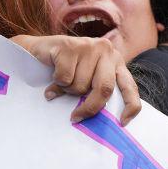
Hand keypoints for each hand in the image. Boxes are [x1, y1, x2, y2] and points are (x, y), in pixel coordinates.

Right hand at [12, 34, 141, 124]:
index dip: (131, 106)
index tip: (123, 122)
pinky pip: (65, 78)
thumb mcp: (87, 78)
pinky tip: (53, 72)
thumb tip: (103, 119)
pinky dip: (56, 82)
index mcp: (115, 61)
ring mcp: (88, 46)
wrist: (36, 50)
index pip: (129, 86)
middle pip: (104, 88)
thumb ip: (97, 91)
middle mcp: (106, 51)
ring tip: (61, 80)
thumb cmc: (65, 68)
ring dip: (67, 90)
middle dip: (90, 107)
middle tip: (76, 117)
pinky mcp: (69, 46)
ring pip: (80, 85)